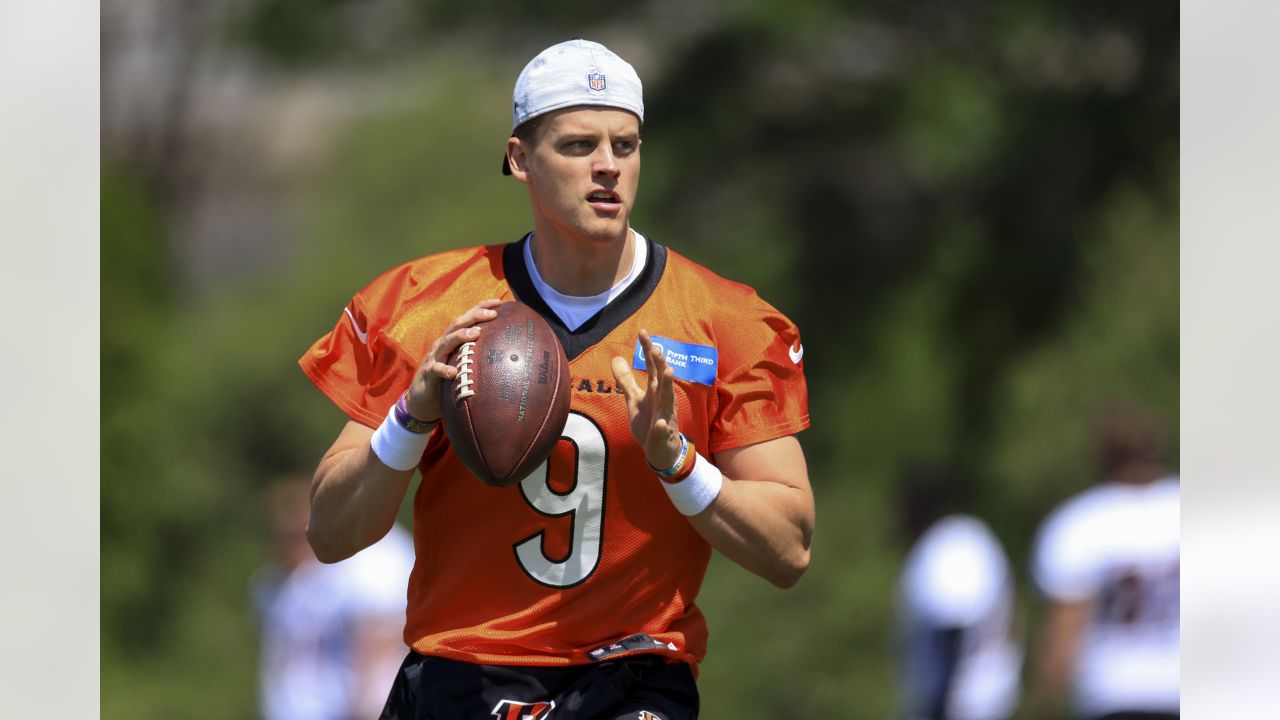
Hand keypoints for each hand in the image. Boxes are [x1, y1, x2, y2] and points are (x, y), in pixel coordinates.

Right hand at [404, 299, 502, 421]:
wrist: (421, 401)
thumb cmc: (446, 382)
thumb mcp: (461, 365)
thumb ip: (475, 356)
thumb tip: (505, 354)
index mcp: (452, 340)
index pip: (467, 319)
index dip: (480, 308)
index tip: (499, 301)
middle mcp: (442, 345)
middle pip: (458, 325)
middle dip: (475, 316)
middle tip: (492, 313)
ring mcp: (434, 358)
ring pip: (446, 343)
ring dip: (461, 337)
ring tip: (476, 333)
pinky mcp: (428, 374)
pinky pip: (436, 370)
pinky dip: (445, 370)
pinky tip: (454, 372)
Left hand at [611, 330, 682, 469]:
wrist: (660, 450)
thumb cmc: (649, 421)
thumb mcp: (634, 399)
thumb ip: (626, 380)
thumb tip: (616, 358)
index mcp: (655, 390)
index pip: (652, 366)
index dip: (647, 350)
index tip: (643, 332)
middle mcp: (662, 399)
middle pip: (662, 378)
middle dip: (661, 364)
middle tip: (657, 348)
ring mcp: (665, 416)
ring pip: (668, 399)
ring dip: (669, 386)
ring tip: (669, 372)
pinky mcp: (663, 434)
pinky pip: (663, 430)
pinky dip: (661, 427)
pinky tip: (659, 424)